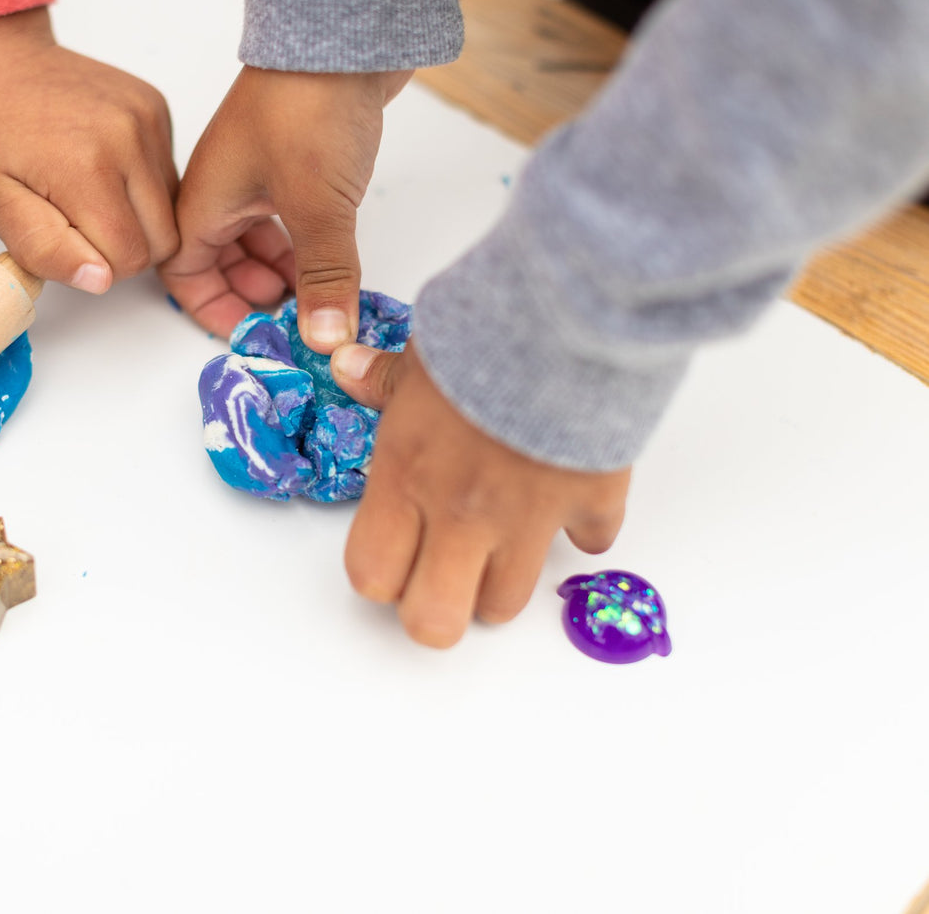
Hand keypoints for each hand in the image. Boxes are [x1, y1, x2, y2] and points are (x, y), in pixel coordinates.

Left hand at [0, 7, 178, 291]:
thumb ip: (46, 249)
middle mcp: (129, 139)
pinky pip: (166, 174)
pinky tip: (102, 165)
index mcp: (87, 167)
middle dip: (125, 247)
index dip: (100, 265)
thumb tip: (101, 280)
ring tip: (89, 193)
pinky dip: (140, 184)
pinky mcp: (156, 107)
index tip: (66, 239)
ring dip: (136, 217)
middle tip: (80, 224)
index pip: (130, 259)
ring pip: (171, 209)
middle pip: (163, 239)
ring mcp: (148, 119)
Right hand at [160, 66, 410, 349]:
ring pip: (256, 241)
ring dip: (280, 273)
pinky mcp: (296, 162)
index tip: (251, 338)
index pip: (184, 274)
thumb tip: (326, 339)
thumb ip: (324, 278)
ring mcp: (259, 174)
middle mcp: (224, 190)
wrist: (346, 37)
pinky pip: (287, 221)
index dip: (212, 311)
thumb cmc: (309, 109)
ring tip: (313, 298)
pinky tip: (331, 261)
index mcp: (204, 201)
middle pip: (219, 261)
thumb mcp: (317, 208)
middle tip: (289, 322)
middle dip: (250, 296)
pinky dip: (304, 248)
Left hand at [330, 344, 631, 647]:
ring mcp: (528, 520)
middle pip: (432, 621)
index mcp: (406, 478)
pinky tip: (568, 498)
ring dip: (497, 583)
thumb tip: (348, 367)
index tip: (392, 549)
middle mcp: (460, 515)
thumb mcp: (421, 353)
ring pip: (505, 604)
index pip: (371, 574)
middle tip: (439, 574)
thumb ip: (385, 378)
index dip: (379, 573)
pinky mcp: (592, 504)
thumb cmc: (485, 331)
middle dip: (433, 609)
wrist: (573, 320)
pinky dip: (580, 528)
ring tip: (496, 545)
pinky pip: (590, 542)